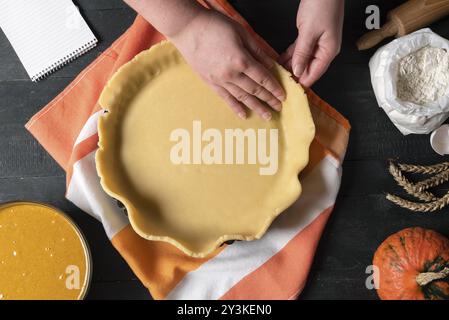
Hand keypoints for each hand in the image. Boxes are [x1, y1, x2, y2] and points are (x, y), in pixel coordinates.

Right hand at [170, 10, 285, 119]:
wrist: (187, 29)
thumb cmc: (215, 26)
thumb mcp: (241, 32)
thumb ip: (257, 50)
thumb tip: (271, 64)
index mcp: (241, 60)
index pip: (263, 78)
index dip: (274, 87)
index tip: (282, 95)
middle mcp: (231, 74)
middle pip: (255, 90)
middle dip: (268, 99)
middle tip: (279, 107)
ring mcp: (220, 81)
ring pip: (242, 97)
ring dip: (256, 107)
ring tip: (267, 116)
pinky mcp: (210, 83)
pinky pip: (225, 98)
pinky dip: (235, 107)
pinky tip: (244, 115)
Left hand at [279, 0, 343, 86]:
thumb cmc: (322, 5)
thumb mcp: (309, 31)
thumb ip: (302, 53)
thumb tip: (297, 71)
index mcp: (329, 51)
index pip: (314, 74)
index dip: (302, 82)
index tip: (289, 90)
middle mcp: (325, 49)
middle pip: (308, 68)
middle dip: (294, 75)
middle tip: (279, 82)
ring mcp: (318, 42)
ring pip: (303, 60)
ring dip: (291, 66)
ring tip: (277, 73)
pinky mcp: (311, 36)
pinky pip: (300, 50)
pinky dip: (291, 55)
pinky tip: (281, 61)